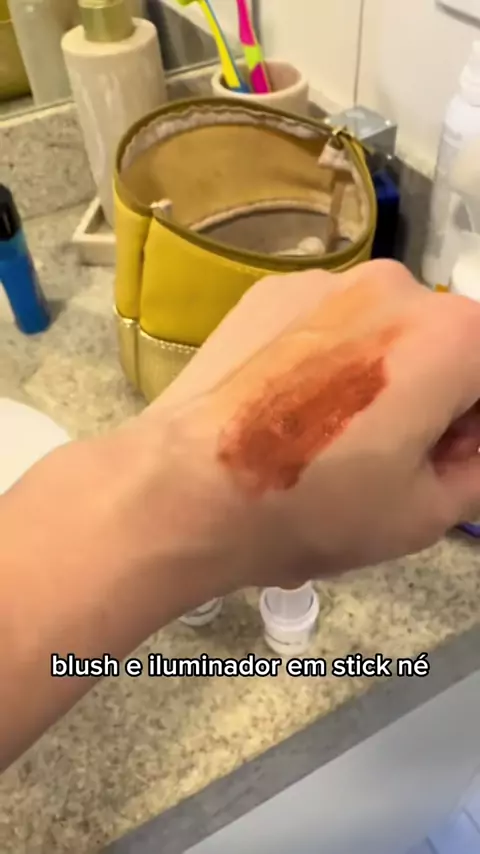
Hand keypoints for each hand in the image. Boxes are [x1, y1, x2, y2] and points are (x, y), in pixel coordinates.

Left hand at [141, 260, 479, 588]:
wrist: (184, 489)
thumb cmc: (314, 507)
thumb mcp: (426, 513)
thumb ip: (479, 469)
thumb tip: (471, 443)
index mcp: (452, 335)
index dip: (478, 426)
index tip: (447, 460)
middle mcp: (396, 285)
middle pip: (447, 342)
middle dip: (439, 395)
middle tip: (391, 456)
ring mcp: (325, 279)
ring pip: (385, 328)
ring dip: (383, 372)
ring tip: (329, 433)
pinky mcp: (270, 289)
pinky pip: (328, 320)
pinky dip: (331, 356)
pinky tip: (290, 406)